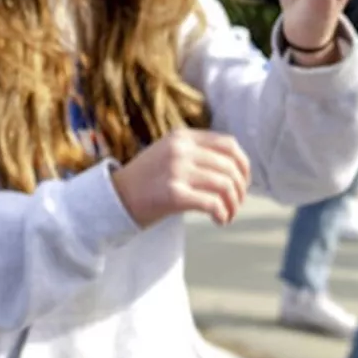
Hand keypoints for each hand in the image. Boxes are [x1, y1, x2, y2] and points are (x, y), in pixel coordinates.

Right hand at [110, 128, 250, 227]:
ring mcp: (176, 170)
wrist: (114, 198)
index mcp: (181, 137)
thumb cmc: (146, 181)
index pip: (228, 144)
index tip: (242, 182)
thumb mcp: (169, 154)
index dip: (244, 165)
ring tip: (227, 215)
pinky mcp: (173, 194)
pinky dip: (222, 214)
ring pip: (225, 185)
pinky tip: (218, 221)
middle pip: (230, 167)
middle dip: (240, 190)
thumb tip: (236, 168)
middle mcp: (180, 150)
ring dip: (233, 205)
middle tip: (235, 204)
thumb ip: (197, 153)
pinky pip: (213, 203)